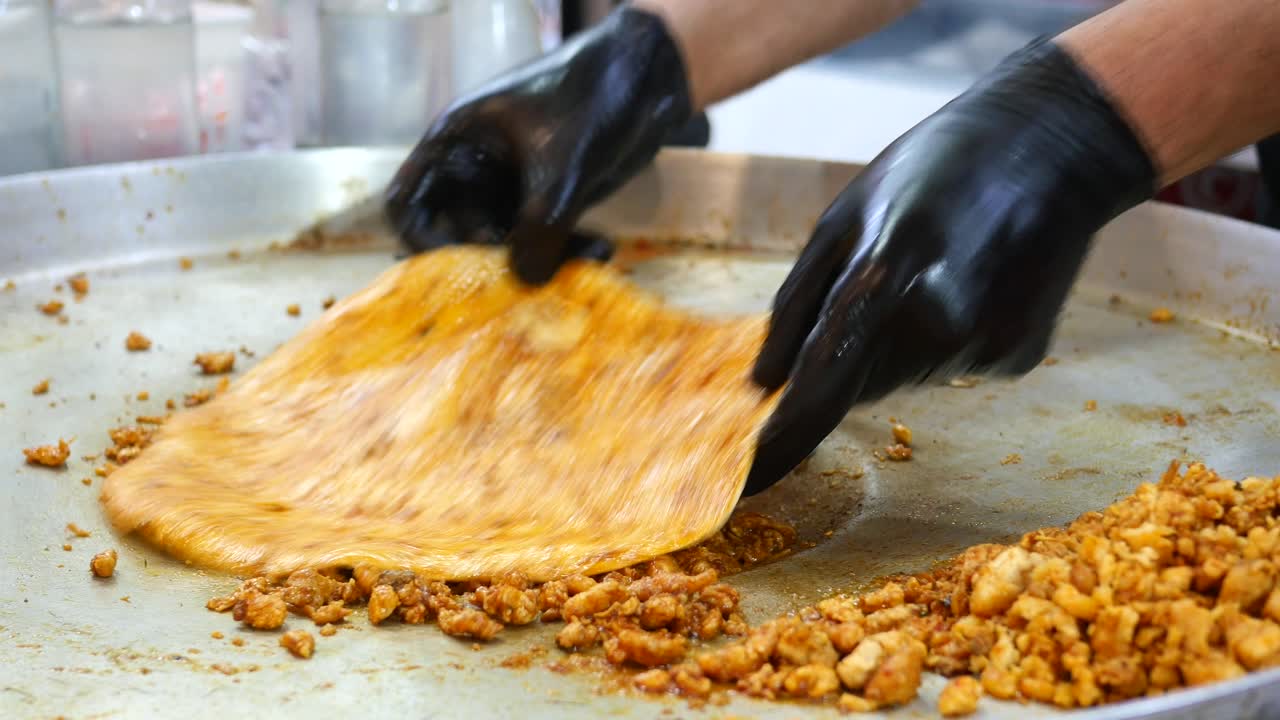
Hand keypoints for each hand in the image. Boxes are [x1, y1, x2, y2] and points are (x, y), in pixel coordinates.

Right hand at [384, 7, 694, 283]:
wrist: (648, 74)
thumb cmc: (593, 96)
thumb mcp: (563, 163)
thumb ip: (541, 225)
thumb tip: (526, 280)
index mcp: (456, 143)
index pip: (407, 201)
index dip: (421, 242)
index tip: (453, 274)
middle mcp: (474, 169)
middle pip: (457, 234)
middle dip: (491, 263)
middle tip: (530, 279)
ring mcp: (511, 186)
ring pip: (506, 245)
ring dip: (541, 262)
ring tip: (588, 258)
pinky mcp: (547, 200)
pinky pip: (543, 240)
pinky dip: (567, 251)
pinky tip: (601, 249)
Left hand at [745, 40, 1155, 493]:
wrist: (1055, 145)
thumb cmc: (934, 166)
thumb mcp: (842, 213)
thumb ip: (798, 303)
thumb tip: (765, 382)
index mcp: (884, 274)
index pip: (819, 381)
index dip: (781, 439)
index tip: (746, 481)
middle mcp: (939, 324)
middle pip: (857, 385)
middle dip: (844, 359)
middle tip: (875, 285)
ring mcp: (985, 348)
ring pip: (902, 378)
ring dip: (894, 344)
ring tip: (929, 273)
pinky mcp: (1017, 358)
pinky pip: (948, 369)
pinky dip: (941, 341)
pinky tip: (968, 284)